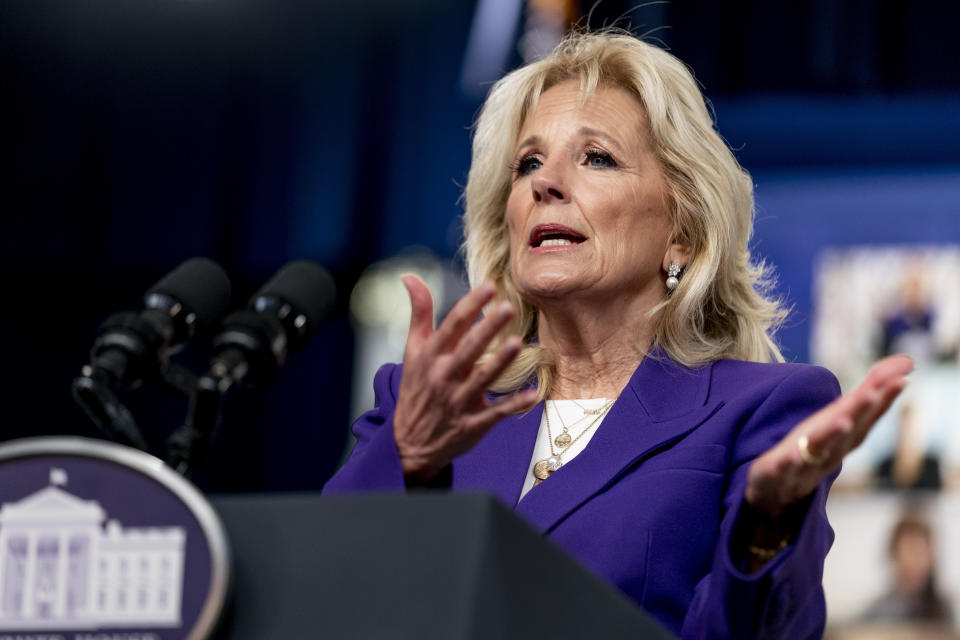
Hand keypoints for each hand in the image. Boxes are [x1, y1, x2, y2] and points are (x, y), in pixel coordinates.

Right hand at [393, 275, 537, 481]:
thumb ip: (419, 313)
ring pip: (482, 379)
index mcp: (430, 356)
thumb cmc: (417, 388)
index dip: (470, 304)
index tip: (490, 286)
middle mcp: (443, 376)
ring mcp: (458, 401)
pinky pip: (496, 413)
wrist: (409, 443)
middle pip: (468, 349)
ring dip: (500, 362)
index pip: (452, 325)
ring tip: (517, 343)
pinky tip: (533, 394)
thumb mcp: (413, 350)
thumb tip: (409, 276)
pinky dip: (514, 405)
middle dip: (487, 329)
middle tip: (508, 307)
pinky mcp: (472, 424)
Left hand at [745, 355, 913, 518]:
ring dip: (832, 435)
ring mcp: (805, 463)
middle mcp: (830, 450)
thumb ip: (870, 390)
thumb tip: (906, 362)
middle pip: (848, 429)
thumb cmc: (815, 449)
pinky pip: (784, 468)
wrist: (779, 492)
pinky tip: (791, 455)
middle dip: (861, 411)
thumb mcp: (841, 417)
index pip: (867, 415)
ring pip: (820, 447)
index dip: (884, 397)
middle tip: (873, 392)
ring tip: (842, 421)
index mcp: (845, 436)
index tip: (902, 378)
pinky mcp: (777, 472)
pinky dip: (789, 462)